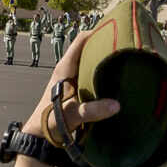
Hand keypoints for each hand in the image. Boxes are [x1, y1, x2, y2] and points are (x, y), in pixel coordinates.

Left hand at [16, 30, 119, 166]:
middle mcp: (68, 69)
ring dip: (104, 58)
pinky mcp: (76, 88)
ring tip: (126, 56)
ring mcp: (72, 78)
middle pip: (88, 48)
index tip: (116, 30)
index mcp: (65, 68)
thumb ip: (93, 110)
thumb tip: (116, 105)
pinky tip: (117, 76)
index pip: (81, 40)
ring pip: (90, 61)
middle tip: (127, 43)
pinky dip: (102, 71)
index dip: (97, 32)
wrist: (39, 136)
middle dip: (105, 44)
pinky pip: (92, 73)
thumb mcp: (72, 115)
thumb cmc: (50, 122)